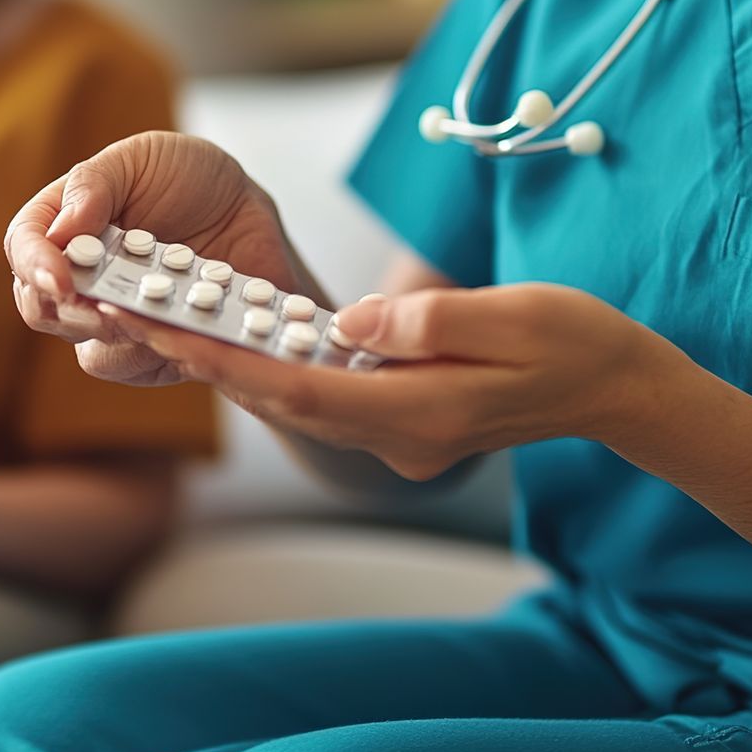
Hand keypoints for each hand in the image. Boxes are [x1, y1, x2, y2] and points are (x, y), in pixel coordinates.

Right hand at [7, 131, 306, 386]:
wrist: (249, 209)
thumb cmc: (188, 175)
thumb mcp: (140, 158)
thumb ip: (93, 187)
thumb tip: (60, 233)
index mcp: (62, 226)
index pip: (23, 249)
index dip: (34, 267)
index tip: (61, 278)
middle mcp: (79, 280)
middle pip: (45, 312)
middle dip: (73, 312)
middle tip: (109, 303)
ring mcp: (116, 319)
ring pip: (95, 353)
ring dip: (123, 338)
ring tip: (157, 312)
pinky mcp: (157, 348)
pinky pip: (146, 368)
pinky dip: (165, 353)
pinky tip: (189, 329)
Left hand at [101, 283, 683, 480]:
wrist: (617, 388)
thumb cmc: (574, 340)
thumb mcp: (511, 315)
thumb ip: (426, 322)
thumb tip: (346, 322)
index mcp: (419, 413)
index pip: (297, 389)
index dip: (223, 358)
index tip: (163, 326)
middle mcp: (398, 437)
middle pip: (282, 399)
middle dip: (206, 358)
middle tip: (134, 313)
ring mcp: (401, 438)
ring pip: (297, 401)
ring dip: (233, 365)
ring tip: (165, 320)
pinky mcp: (405, 423)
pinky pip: (325, 397)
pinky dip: (277, 369)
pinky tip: (241, 335)